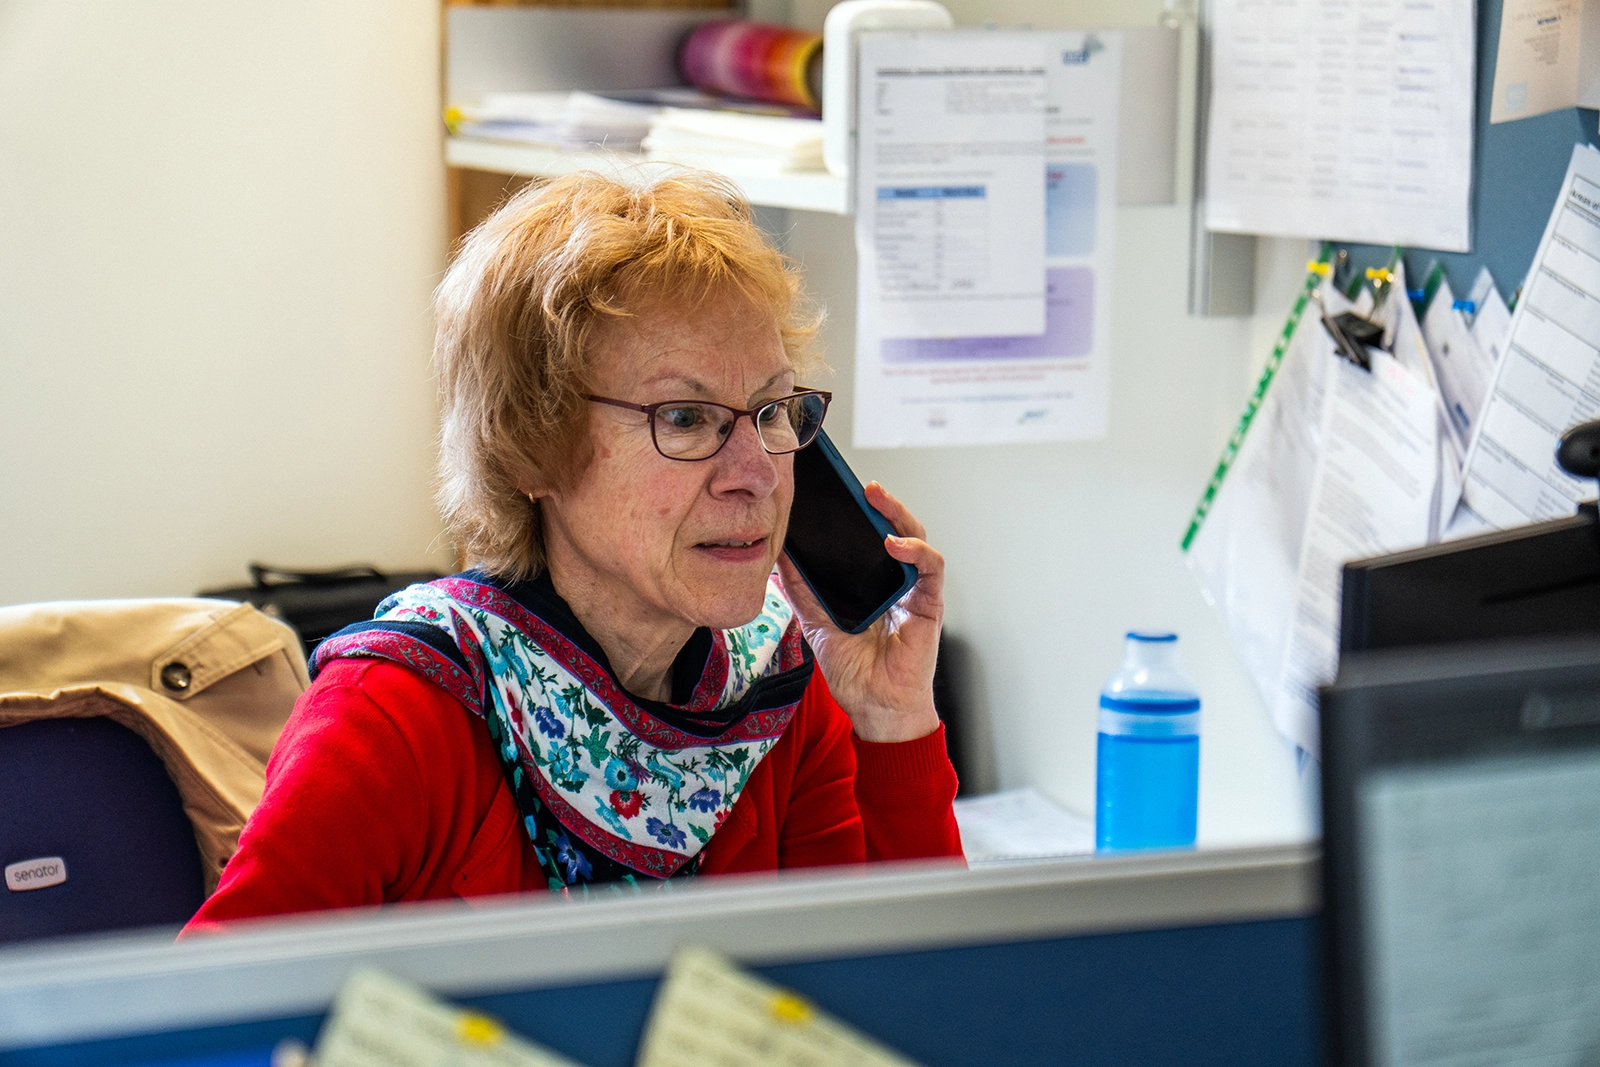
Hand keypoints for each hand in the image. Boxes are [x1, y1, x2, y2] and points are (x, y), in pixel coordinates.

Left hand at [776, 482, 943, 742]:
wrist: (873, 707)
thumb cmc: (853, 671)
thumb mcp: (816, 622)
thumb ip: (801, 590)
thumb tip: (779, 556)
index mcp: (871, 582)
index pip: (868, 537)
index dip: (859, 514)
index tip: (837, 492)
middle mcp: (896, 581)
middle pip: (894, 529)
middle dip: (880, 503)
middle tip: (859, 486)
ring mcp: (914, 591)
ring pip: (916, 538)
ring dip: (898, 515)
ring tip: (877, 498)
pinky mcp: (929, 605)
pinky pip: (931, 568)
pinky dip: (916, 551)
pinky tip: (895, 544)